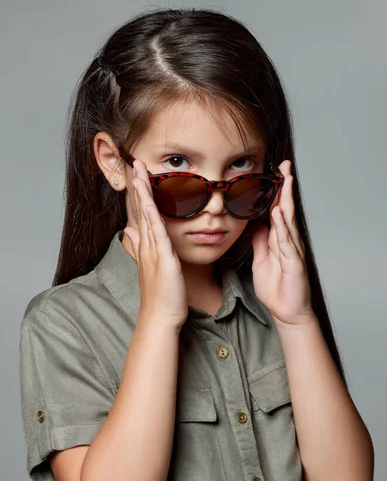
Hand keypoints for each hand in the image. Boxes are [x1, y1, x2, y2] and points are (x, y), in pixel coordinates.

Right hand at [124, 159, 187, 329]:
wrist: (160, 317)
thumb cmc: (159, 294)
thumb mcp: (150, 265)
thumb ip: (140, 246)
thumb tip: (129, 230)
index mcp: (147, 246)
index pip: (143, 214)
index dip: (141, 193)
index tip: (139, 174)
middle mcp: (147, 246)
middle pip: (142, 210)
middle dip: (140, 186)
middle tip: (136, 163)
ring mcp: (153, 252)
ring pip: (148, 217)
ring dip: (144, 195)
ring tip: (140, 173)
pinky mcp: (163, 259)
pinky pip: (158, 234)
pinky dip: (154, 216)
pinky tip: (151, 202)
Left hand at [251, 160, 313, 327]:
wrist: (287, 311)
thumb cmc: (276, 288)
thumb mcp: (261, 259)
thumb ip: (259, 241)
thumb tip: (254, 224)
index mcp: (279, 240)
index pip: (277, 210)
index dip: (276, 192)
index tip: (274, 173)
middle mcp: (288, 241)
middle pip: (287, 209)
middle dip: (286, 187)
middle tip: (285, 166)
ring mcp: (293, 251)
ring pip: (289, 220)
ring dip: (287, 200)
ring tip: (284, 181)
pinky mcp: (294, 263)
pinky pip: (287, 241)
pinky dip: (283, 226)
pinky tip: (280, 213)